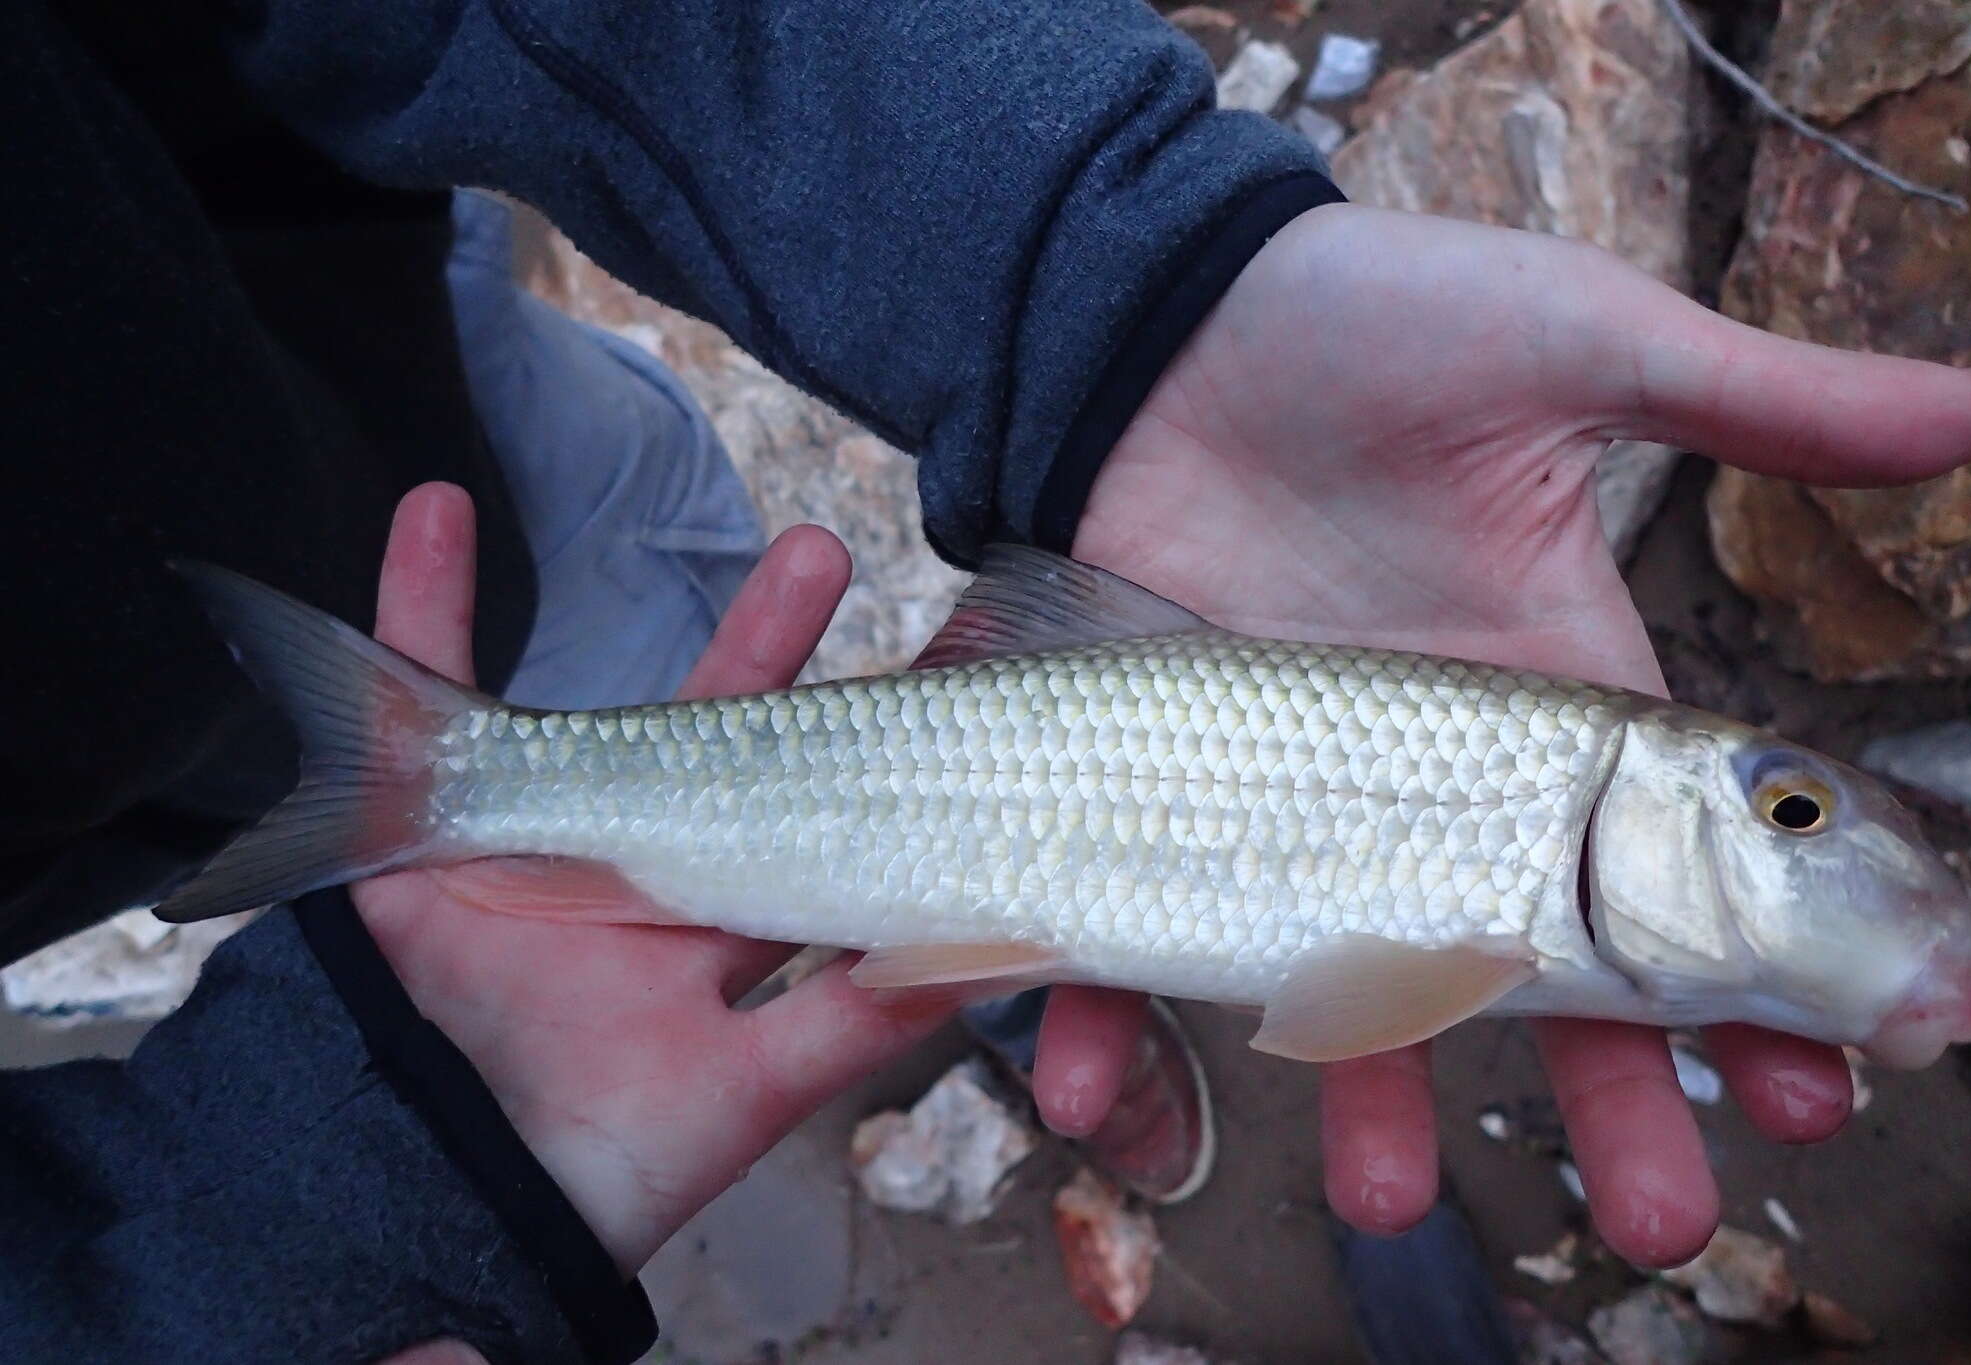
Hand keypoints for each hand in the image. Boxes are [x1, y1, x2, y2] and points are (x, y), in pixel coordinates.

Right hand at [354, 486, 954, 1279]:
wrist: (456, 1195)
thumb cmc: (610, 1164)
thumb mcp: (752, 1091)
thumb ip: (854, 1025)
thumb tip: (985, 965)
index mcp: (726, 926)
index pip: (812, 816)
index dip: (862, 740)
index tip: (931, 669)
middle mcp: (648, 880)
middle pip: (717, 733)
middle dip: (766, 642)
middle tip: (822, 549)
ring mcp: (545, 850)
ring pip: (593, 702)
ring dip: (640, 613)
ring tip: (631, 484)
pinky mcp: (432, 837)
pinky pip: (420, 693)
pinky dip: (418, 603)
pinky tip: (435, 507)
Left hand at [1044, 204, 1970, 1264]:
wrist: (1154, 319)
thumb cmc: (1372, 322)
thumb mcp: (1578, 344)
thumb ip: (1764, 402)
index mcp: (1549, 706)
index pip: (1675, 876)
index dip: (1751, 985)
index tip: (1820, 1083)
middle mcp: (1432, 782)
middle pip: (1531, 971)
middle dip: (1596, 1098)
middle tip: (1657, 1215)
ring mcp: (1291, 801)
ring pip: (1338, 985)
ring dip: (1359, 1099)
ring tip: (1380, 1196)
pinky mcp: (1160, 792)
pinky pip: (1135, 928)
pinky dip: (1109, 1012)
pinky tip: (1097, 1080)